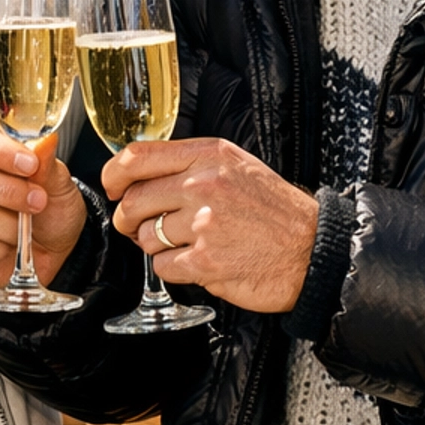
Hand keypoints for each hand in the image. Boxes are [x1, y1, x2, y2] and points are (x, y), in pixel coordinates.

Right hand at [0, 122, 87, 291]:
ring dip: (9, 226)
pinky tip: (4, 247)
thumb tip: (45, 140)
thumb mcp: (57, 185)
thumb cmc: (47, 213)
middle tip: (36, 202)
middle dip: (8, 192)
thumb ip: (47, 164)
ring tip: (23, 229)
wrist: (50, 254)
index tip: (30, 165)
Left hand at [104, 136, 318, 314]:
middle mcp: (203, 185)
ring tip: (183, 243)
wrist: (311, 250)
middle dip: (128, 218)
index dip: (113, 174)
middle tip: (139, 225)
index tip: (112, 186)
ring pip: (144, 236)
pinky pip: (162, 266)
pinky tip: (196, 261)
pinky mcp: (205, 261)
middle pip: (133, 200)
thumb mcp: (237, 167)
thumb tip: (140, 172)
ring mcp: (203, 224)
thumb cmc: (275, 211)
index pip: (138, 158)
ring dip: (155, 245)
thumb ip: (192, 164)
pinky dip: (173, 268)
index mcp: (209, 156)